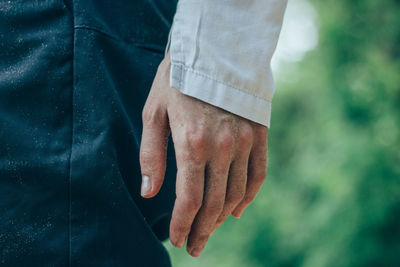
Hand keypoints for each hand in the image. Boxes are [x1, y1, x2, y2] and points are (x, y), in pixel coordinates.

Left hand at [139, 53, 267, 256]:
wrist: (213, 49)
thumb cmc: (177, 80)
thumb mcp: (154, 113)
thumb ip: (151, 155)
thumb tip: (149, 193)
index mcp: (192, 142)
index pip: (189, 199)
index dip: (182, 224)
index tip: (177, 240)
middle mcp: (222, 147)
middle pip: (214, 203)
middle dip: (202, 230)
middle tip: (195, 247)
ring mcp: (245, 141)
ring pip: (236, 193)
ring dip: (222, 218)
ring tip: (211, 231)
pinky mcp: (259, 135)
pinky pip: (258, 174)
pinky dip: (248, 196)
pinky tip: (237, 210)